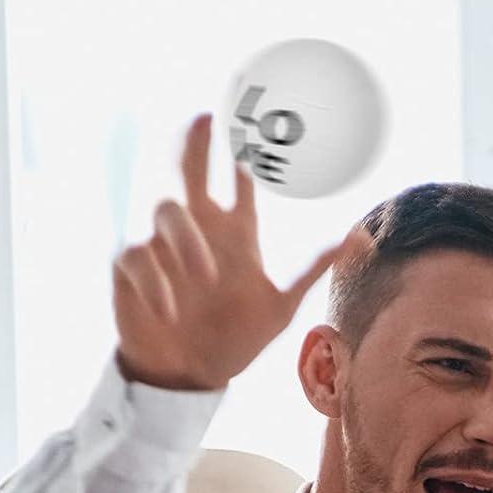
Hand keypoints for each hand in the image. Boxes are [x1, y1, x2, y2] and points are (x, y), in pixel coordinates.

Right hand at [112, 112, 357, 391]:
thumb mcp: (281, 307)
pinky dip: (155, 280)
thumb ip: (312, 270)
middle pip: (191, 168)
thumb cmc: (236, 339)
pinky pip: (138, 258)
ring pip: (166, 211)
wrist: (194, 376)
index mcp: (236, 232)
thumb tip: (359, 238)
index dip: (247, 150)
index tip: (254, 119)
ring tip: (206, 273)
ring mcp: (163, 246)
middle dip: (196, 142)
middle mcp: (200, 229)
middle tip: (205, 116)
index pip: (241, 179)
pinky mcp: (132, 271)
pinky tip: (170, 310)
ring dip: (187, 238)